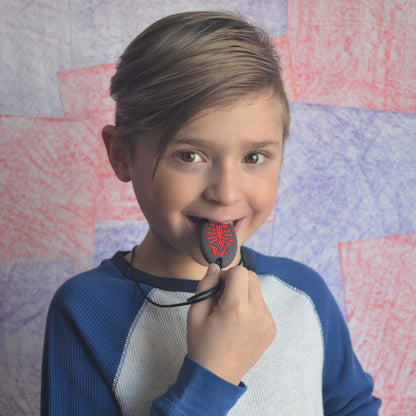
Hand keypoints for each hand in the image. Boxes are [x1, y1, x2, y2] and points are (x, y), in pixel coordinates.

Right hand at [187, 263, 275, 384]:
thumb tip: (215, 267)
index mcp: (237, 308)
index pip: (239, 272)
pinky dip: (251, 307)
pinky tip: (239, 323)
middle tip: (222, 298)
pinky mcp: (271, 329)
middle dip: (236, 281)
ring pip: (257, 291)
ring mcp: (267, 322)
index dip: (225, 275)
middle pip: (251, 277)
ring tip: (230, 313)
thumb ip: (206, 286)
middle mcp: (257, 313)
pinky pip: (262, 306)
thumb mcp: (195, 314)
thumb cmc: (202, 346)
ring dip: (244, 294)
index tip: (217, 287)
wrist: (216, 377)